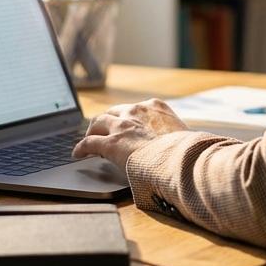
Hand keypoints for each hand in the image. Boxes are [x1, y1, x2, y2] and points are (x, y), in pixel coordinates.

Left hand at [72, 98, 190, 169]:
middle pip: (113, 111)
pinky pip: (89, 143)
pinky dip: (81, 147)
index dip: (128, 118)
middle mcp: (137, 111)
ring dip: (92, 130)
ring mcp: (122, 126)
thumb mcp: (185, 136)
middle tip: (103, 130)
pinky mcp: (110, 143)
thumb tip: (182, 146)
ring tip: (89, 138)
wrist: (179, 158)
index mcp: (156, 107)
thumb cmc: (187, 151)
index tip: (127, 125)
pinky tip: (78, 154)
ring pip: (98, 122)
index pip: (136, 109)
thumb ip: (176, 137)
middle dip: (107, 121)